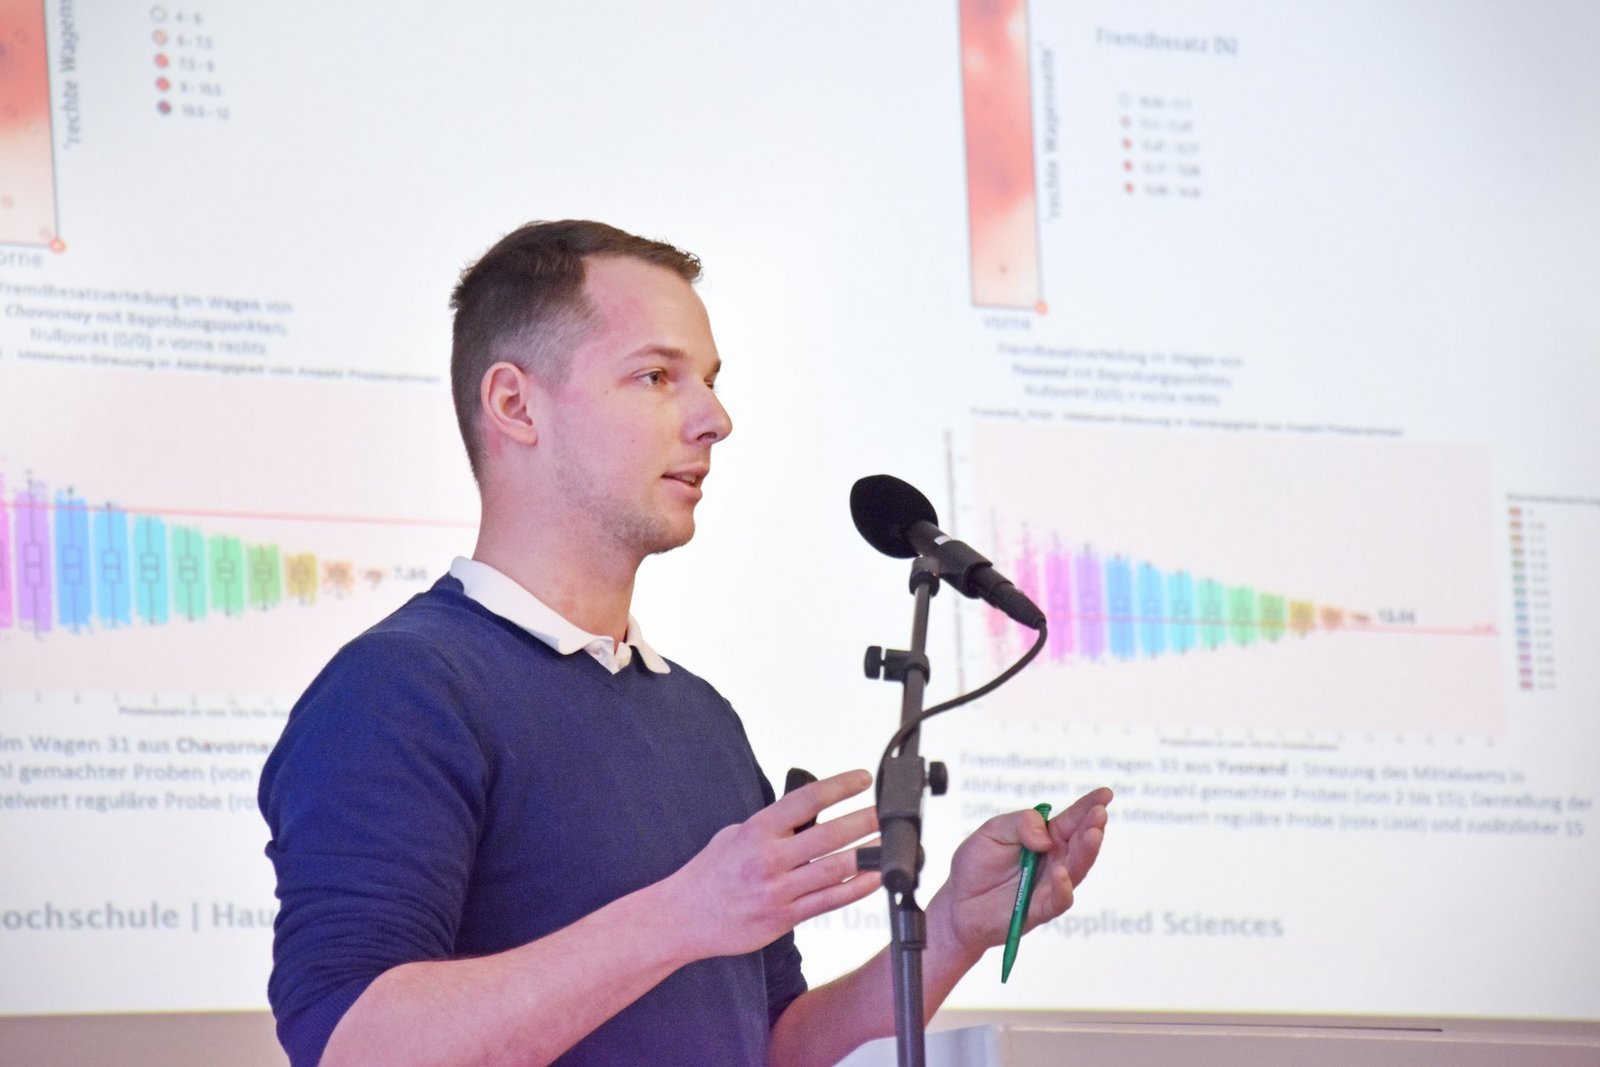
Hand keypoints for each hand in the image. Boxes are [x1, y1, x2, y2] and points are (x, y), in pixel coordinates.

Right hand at [663, 769, 881, 959]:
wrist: (683, 917)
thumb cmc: (711, 873)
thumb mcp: (734, 836)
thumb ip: (771, 826)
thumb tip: (807, 812)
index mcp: (756, 831)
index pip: (805, 801)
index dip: (838, 787)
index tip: (863, 778)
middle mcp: (769, 859)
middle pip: (828, 836)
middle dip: (864, 820)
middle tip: (888, 810)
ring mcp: (778, 890)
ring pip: (834, 869)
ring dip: (869, 854)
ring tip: (891, 842)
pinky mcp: (785, 917)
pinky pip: (829, 901)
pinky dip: (857, 888)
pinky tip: (877, 877)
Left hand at [929, 787, 1112, 958]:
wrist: (957, 903)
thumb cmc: (976, 865)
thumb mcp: (992, 831)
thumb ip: (1020, 824)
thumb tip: (1046, 838)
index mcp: (1046, 837)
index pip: (1072, 819)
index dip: (1089, 806)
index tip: (1106, 794)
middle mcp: (1054, 860)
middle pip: (1080, 842)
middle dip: (1092, 826)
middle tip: (1100, 814)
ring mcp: (1050, 884)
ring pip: (1076, 869)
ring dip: (1087, 852)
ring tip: (1093, 834)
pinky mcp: (1040, 909)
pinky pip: (1058, 899)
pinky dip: (1063, 887)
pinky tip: (1062, 873)